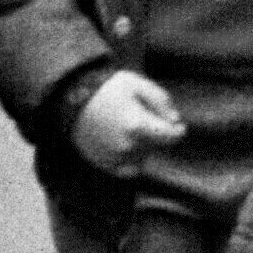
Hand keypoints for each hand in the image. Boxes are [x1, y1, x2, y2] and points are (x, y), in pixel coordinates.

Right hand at [69, 69, 184, 175]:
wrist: (73, 98)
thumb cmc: (107, 88)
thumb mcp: (138, 84)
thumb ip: (161, 101)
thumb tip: (175, 120)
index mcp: (136, 125)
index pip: (169, 137)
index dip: (178, 132)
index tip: (180, 127)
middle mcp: (127, 146)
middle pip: (155, 146)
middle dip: (156, 133)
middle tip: (143, 116)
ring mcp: (114, 157)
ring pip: (143, 157)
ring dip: (143, 145)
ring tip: (129, 126)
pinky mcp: (104, 164)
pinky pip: (129, 169)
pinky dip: (132, 160)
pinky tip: (126, 144)